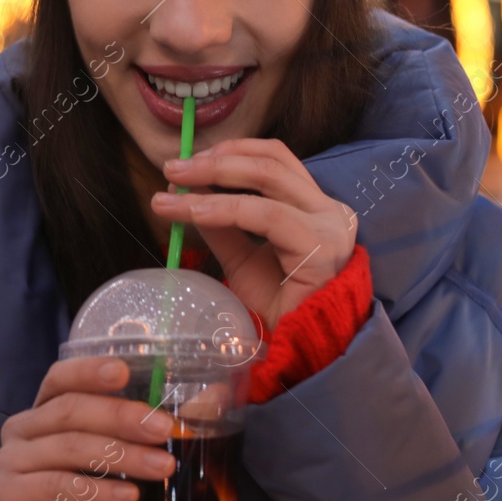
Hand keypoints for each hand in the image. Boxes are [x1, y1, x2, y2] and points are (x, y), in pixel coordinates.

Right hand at [0, 357, 178, 500]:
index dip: (89, 372)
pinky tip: (130, 496)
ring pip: (69, 448)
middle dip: (120, 417)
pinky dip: (98, 491)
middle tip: (163, 429)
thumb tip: (183, 415)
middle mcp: (21, 427)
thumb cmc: (76, 484)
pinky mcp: (10, 496)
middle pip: (69, 411)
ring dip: (120, 456)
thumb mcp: (97, 451)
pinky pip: (58, 487)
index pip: (60, 378)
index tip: (123, 371)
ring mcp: (11, 461)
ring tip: (161, 467)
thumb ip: (125, 431)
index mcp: (42, 407)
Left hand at [152, 138, 356, 329]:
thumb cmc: (276, 307)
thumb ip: (220, 223)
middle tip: (172, 168)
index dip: (230, 151)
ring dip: (212, 180)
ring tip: (173, 190)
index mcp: (312, 206)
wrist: (300, 349)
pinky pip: (266, 215)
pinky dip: (224, 209)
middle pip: (269, 161)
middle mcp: (328, 209)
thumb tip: (183, 190)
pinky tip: (194, 213)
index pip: (273, 158)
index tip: (187, 160)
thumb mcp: (240, 258)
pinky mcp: (320, 246)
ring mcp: (329, 225)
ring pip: (267, 179)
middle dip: (215, 160)